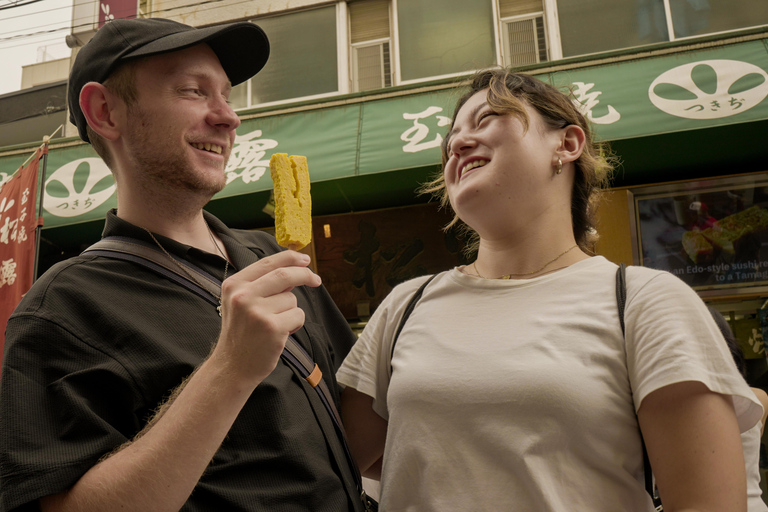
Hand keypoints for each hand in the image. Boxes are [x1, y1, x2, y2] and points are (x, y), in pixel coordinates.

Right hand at [211, 250, 320, 386]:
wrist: (233, 366)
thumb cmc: (242, 332)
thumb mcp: (240, 302)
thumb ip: (262, 284)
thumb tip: (296, 267)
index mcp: (234, 285)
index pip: (267, 262)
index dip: (290, 258)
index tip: (305, 260)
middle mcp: (243, 296)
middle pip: (284, 275)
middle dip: (305, 275)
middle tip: (316, 280)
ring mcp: (257, 312)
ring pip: (292, 299)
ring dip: (291, 310)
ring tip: (275, 324)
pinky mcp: (272, 328)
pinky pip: (298, 315)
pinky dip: (295, 324)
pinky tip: (280, 334)